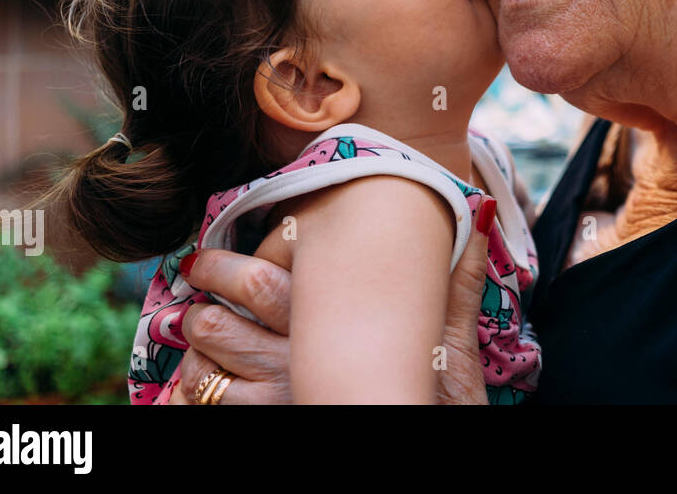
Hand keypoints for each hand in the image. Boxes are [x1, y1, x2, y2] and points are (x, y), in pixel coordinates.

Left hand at [174, 200, 494, 403]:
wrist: (421, 460)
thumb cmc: (440, 407)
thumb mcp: (456, 350)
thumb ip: (458, 284)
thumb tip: (480, 216)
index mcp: (333, 330)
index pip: (257, 281)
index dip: (225, 265)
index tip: (212, 257)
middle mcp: (296, 364)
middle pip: (218, 323)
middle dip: (198, 308)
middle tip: (199, 295)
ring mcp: (277, 402)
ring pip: (204, 368)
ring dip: (196, 353)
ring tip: (205, 341)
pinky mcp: (269, 426)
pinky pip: (206, 408)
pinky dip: (196, 393)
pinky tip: (209, 383)